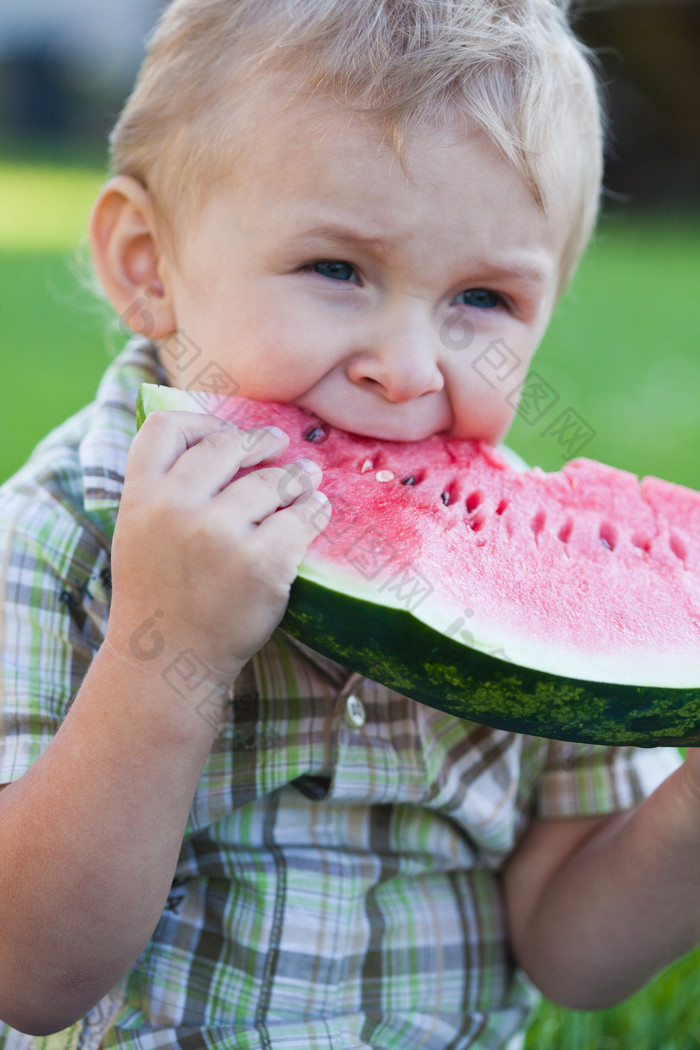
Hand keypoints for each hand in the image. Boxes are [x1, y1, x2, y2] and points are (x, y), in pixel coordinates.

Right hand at [106, 410, 329, 682]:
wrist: (170, 663)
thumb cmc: (160, 594)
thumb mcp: (140, 532)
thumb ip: (164, 487)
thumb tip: (220, 437)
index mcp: (140, 496)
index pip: (167, 426)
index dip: (202, 421)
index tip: (226, 433)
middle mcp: (176, 508)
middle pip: (229, 445)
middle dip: (262, 442)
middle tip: (279, 443)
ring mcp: (219, 535)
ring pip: (274, 480)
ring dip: (297, 475)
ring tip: (307, 476)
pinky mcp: (261, 563)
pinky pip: (303, 516)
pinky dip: (315, 509)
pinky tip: (317, 509)